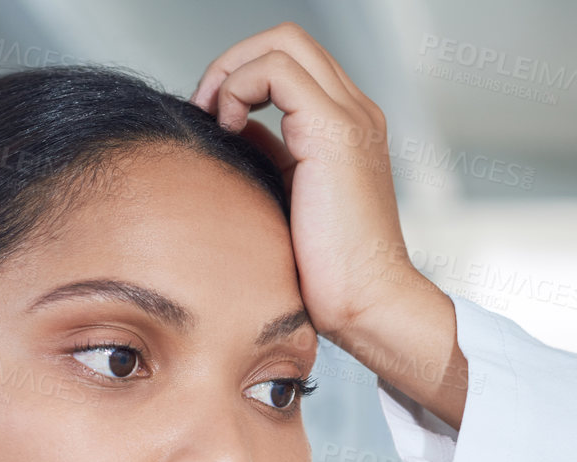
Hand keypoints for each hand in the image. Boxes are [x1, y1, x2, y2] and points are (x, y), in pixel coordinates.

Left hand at [192, 23, 468, 428]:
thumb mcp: (291, 199)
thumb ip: (270, 155)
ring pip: (282, 42)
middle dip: (233, 64)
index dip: (245, 77)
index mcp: (351, 127)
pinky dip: (239, 88)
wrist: (368, 306)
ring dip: (232, 72)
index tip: (217, 120)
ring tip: (216, 119)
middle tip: (207, 110)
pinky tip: (229, 130)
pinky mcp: (334, 131)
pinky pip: (275, 70)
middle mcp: (357, 112)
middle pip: (288, 40)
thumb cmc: (331, 273)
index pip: (294, 65)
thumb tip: (235, 130)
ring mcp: (350, 117)